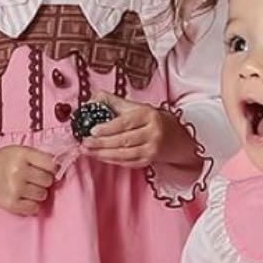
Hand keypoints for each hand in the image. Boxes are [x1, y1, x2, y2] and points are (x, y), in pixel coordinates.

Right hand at [0, 143, 57, 216]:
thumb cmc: (2, 160)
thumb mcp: (19, 150)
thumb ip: (39, 157)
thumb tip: (61, 169)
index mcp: (22, 155)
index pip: (51, 164)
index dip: (51, 168)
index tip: (46, 169)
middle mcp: (19, 171)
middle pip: (48, 181)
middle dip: (43, 180)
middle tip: (33, 178)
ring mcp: (15, 189)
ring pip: (43, 195)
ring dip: (38, 192)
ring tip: (26, 187)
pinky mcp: (11, 204)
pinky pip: (34, 208)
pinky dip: (32, 204)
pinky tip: (24, 197)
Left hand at [81, 92, 199, 169]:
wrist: (178, 138)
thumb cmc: (154, 120)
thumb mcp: (138, 106)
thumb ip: (115, 102)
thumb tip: (92, 100)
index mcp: (148, 115)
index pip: (125, 122)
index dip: (108, 128)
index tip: (92, 131)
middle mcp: (153, 132)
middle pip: (123, 140)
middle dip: (101, 143)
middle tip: (84, 143)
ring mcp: (152, 149)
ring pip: (124, 154)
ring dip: (103, 154)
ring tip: (87, 151)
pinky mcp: (149, 161)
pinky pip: (127, 162)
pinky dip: (112, 161)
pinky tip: (100, 157)